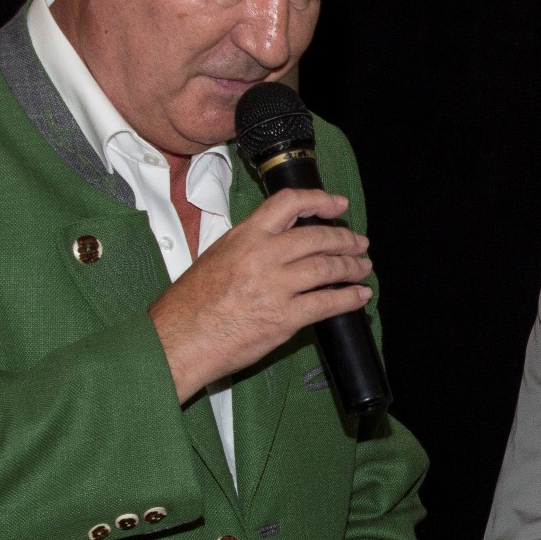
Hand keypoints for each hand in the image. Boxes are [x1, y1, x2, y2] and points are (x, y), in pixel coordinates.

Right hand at [150, 187, 371, 400]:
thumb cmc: (189, 306)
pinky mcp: (285, 317)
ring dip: (352, 267)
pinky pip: (328, 303)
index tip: (338, 205)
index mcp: (244, 237)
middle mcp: (263, 255)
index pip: (289, 203)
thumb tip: (278, 244)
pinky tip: (359, 296)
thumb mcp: (215, 257)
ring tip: (363, 267)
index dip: (320, 200)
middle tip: (358, 243)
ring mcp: (276, 286)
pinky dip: (349, 298)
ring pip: (327, 268)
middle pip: (317, 237)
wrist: (178, 340)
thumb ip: (248, 247)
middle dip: (345, 239)